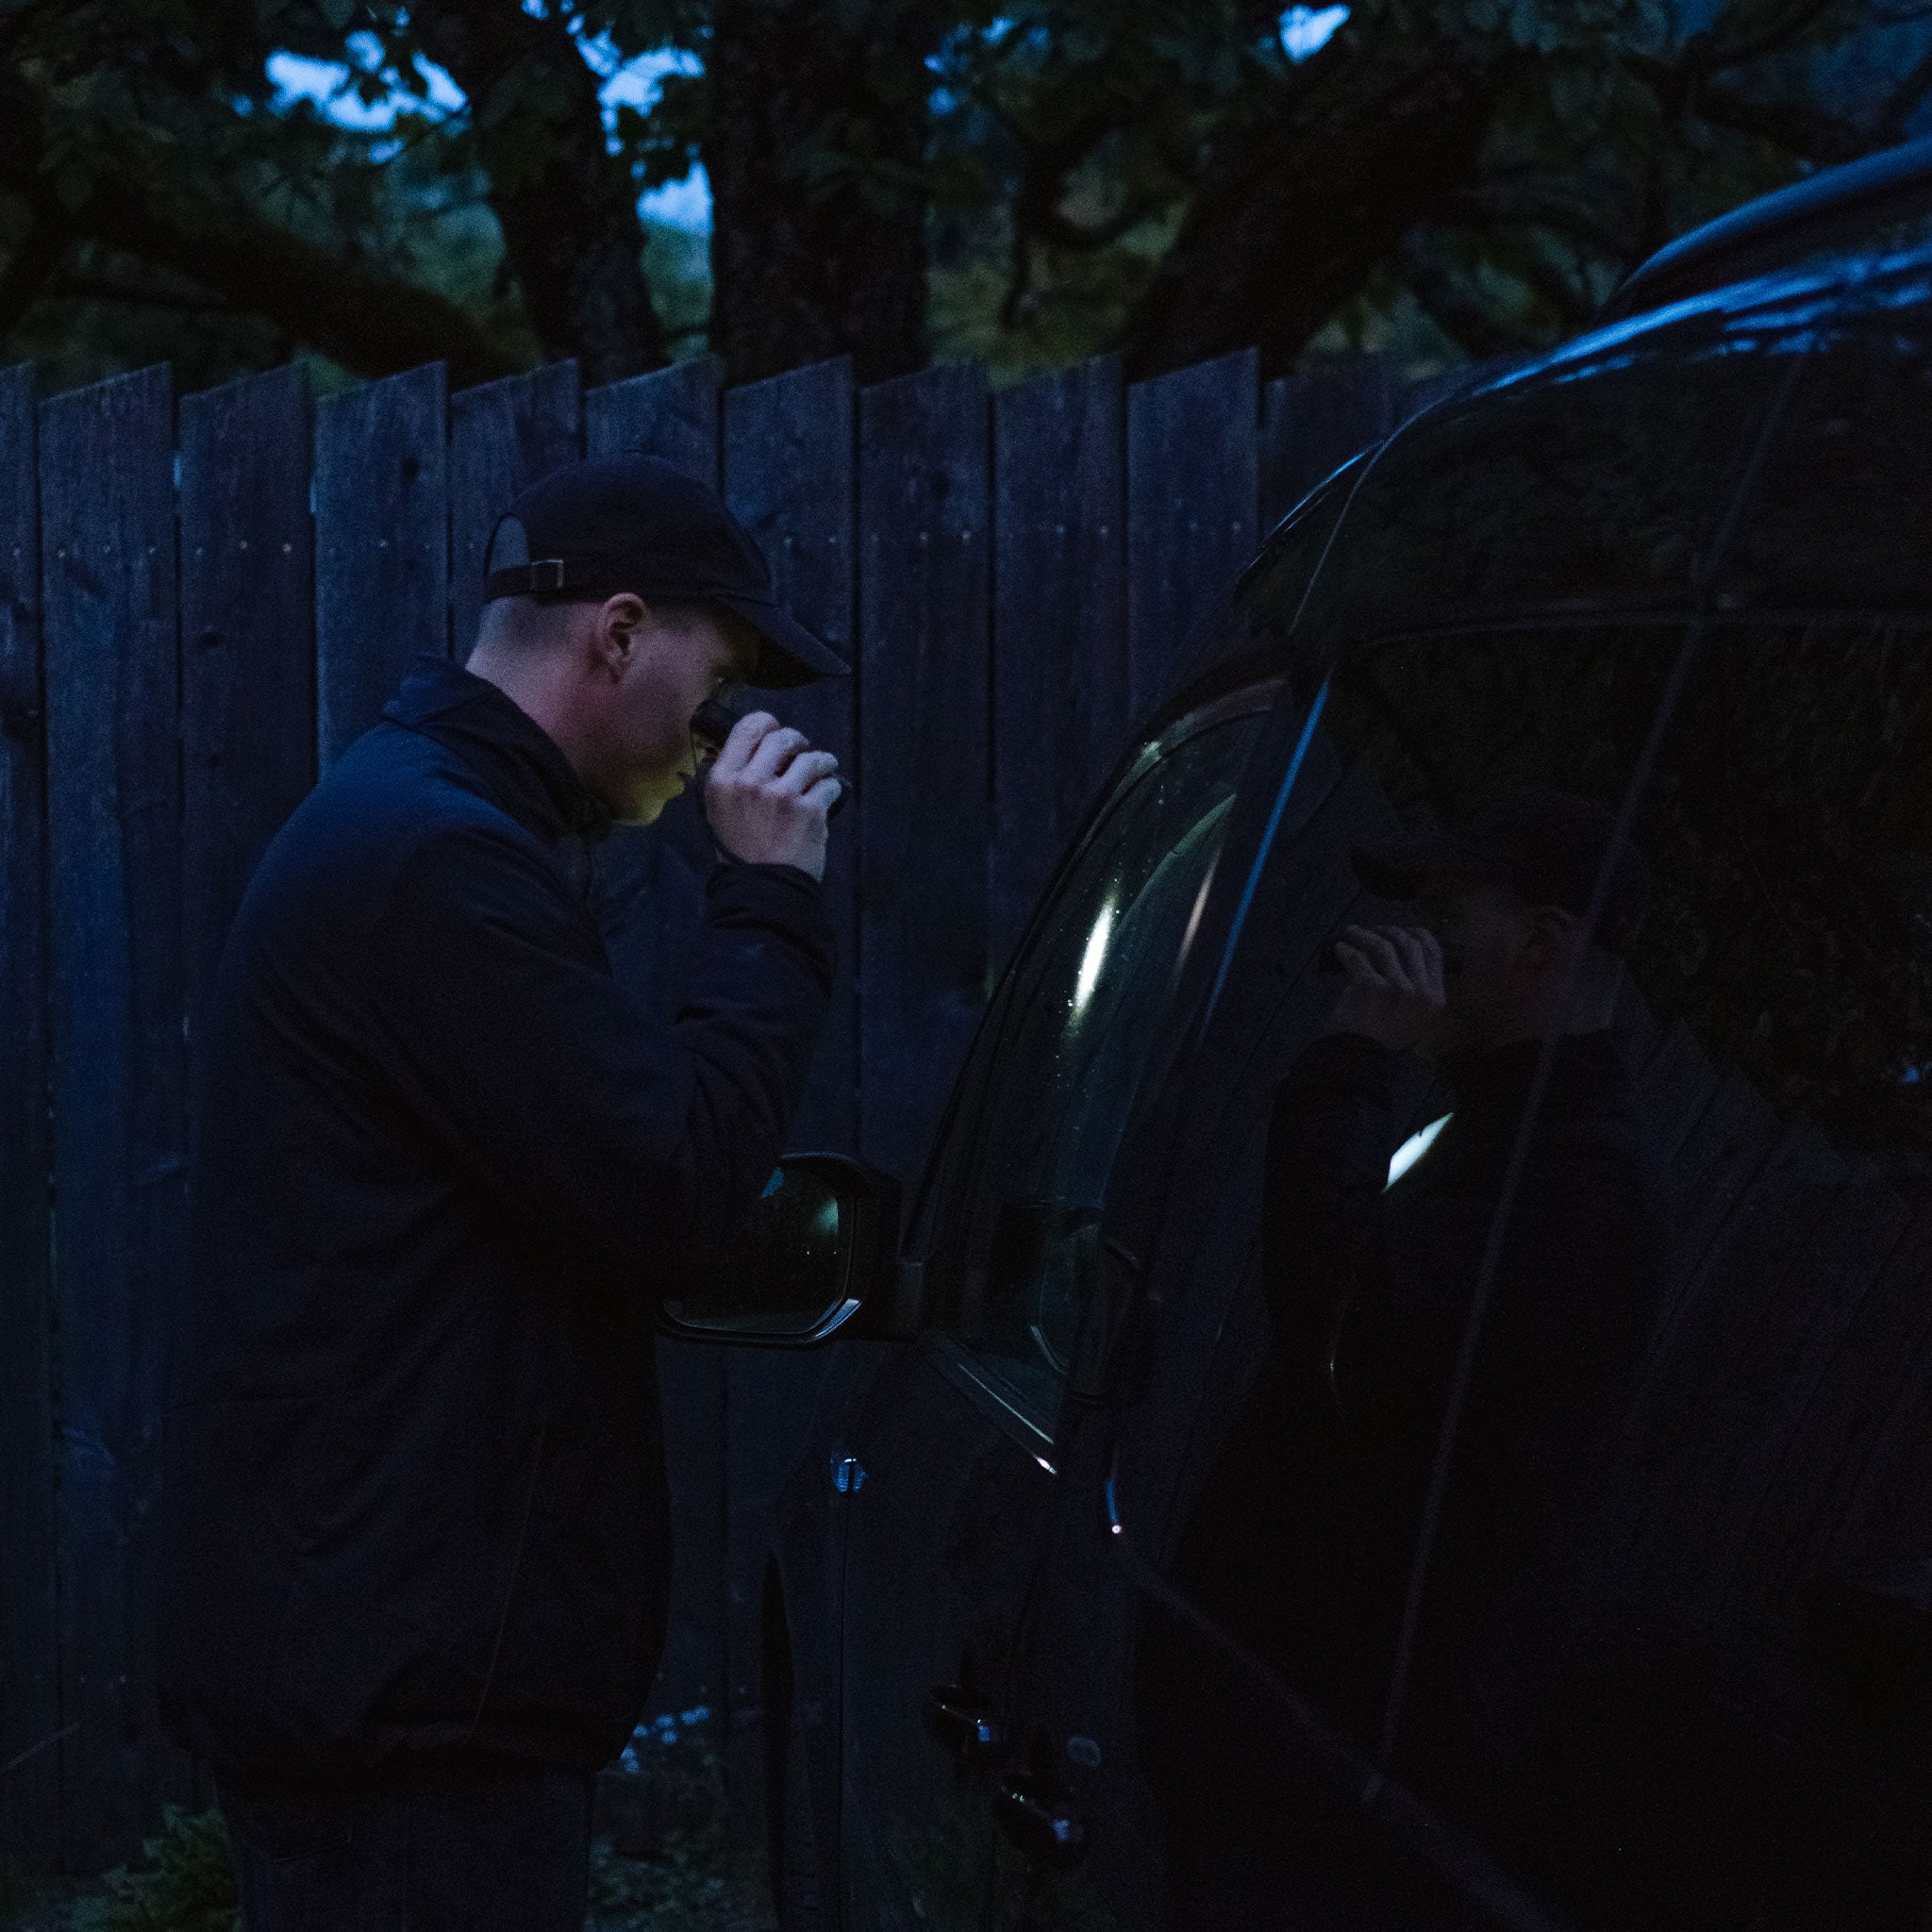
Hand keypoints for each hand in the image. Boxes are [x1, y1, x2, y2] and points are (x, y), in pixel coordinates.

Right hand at [702, 711, 842, 881]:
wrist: (762, 889)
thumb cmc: (739, 853)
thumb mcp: (719, 812)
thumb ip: (731, 780)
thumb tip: (749, 752)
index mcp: (723, 780)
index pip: (747, 728)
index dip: (767, 724)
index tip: (776, 732)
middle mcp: (750, 781)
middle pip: (782, 737)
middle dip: (797, 742)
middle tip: (802, 752)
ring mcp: (782, 795)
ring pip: (812, 758)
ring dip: (822, 761)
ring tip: (823, 768)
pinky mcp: (810, 810)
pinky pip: (829, 784)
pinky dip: (832, 788)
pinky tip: (828, 796)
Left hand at [1322, 924, 1446, 1051]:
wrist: (1360, 1060)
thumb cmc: (1383, 1041)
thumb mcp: (1414, 1019)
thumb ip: (1416, 988)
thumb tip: (1400, 952)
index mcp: (1435, 998)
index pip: (1434, 951)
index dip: (1417, 934)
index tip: (1402, 930)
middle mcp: (1420, 990)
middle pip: (1408, 943)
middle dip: (1389, 931)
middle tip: (1373, 931)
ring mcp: (1395, 986)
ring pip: (1382, 945)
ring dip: (1364, 935)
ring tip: (1351, 933)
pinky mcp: (1369, 985)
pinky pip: (1357, 957)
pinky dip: (1346, 950)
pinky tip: (1340, 948)